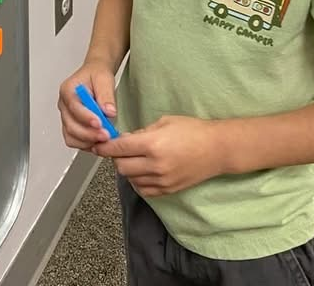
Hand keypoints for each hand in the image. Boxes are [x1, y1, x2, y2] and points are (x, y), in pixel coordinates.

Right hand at [58, 61, 117, 150]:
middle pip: (70, 125)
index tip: (99, 123)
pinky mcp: (71, 126)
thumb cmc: (96, 75)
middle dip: (89, 134)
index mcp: (68, 90)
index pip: (74, 107)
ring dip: (87, 141)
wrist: (95, 75)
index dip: (86, 117)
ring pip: (71, 136)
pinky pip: (74, 140)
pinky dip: (86, 144)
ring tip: (103, 140)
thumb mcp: (104, 78)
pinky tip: (98, 141)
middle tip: (106, 135)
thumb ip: (106, 95)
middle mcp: (64, 105)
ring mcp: (66, 117)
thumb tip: (109, 112)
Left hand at [95, 116, 225, 196]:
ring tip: (134, 158)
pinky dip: (138, 180)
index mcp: (153, 144)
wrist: (216, 149)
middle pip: (121, 166)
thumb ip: (142, 132)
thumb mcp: (165, 122)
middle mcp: (155, 165)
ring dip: (127, 169)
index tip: (97, 145)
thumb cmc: (192, 130)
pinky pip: (143, 189)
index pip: (119, 148)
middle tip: (119, 149)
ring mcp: (161, 180)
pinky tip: (143, 170)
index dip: (105, 147)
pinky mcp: (167, 190)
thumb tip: (125, 139)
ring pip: (130, 179)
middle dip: (116, 157)